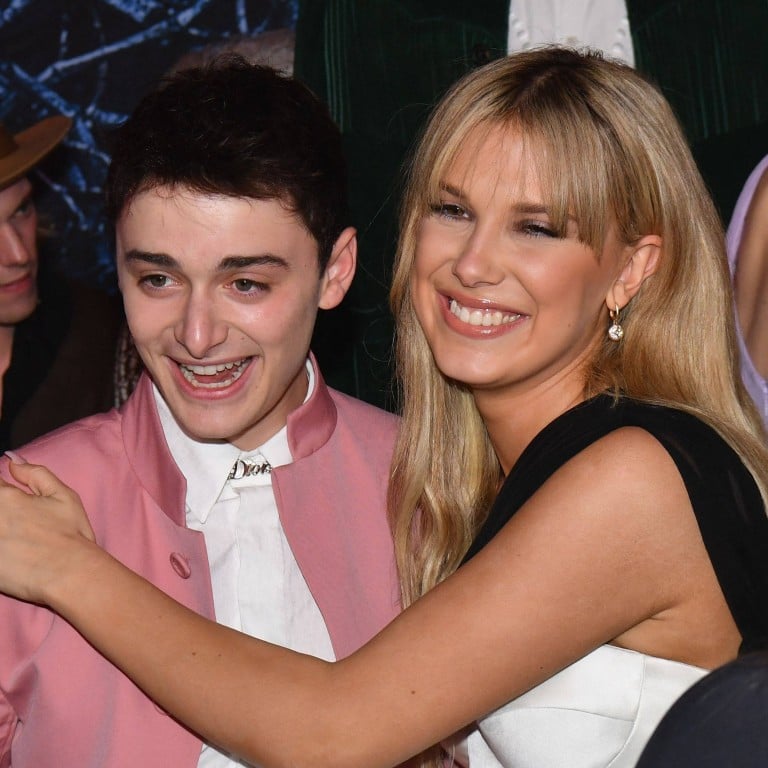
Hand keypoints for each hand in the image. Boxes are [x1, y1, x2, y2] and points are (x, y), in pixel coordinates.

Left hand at [0, 456, 95, 604]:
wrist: (70, 574)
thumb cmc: (71, 534)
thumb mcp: (64, 496)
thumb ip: (35, 474)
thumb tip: (12, 460)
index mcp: (6, 498)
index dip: (3, 494)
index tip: (11, 504)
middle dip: (3, 512)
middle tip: (17, 525)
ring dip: (2, 529)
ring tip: (15, 537)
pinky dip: (0, 548)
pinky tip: (10, 550)